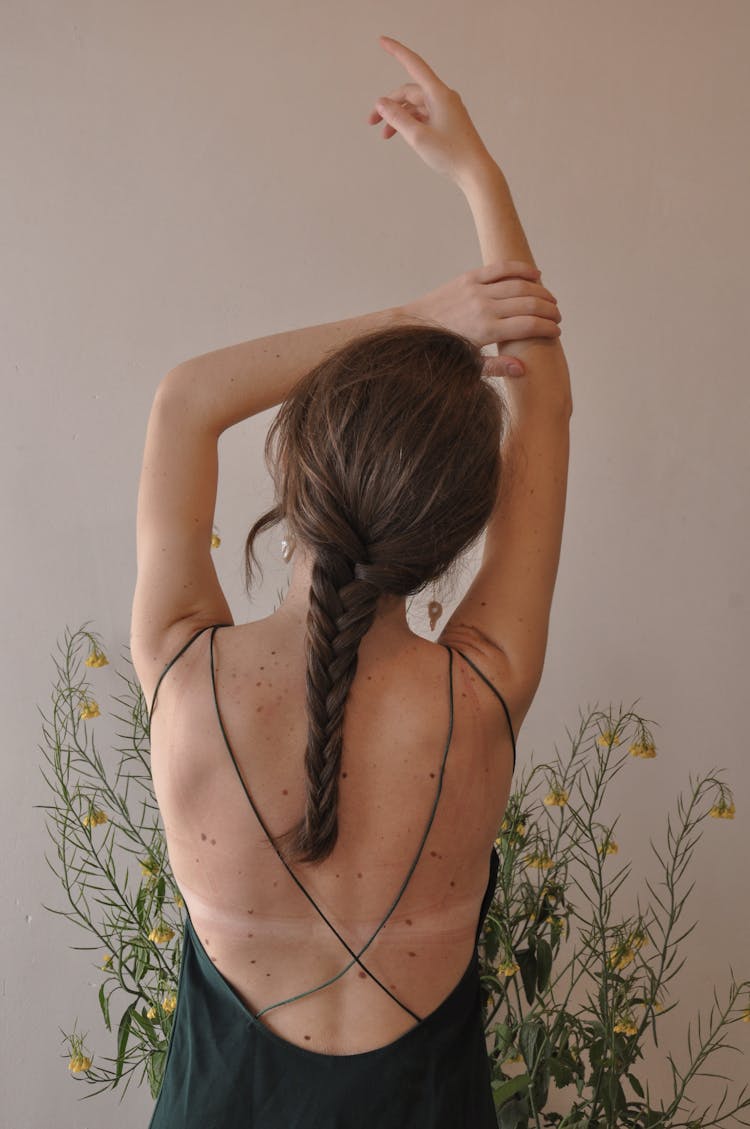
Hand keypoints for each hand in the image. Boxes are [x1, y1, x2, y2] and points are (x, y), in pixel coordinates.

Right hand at [368, 35, 490, 183]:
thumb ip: (397, 118)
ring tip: (384, 134)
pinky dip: (410, 122)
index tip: (382, 41)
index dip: (397, 51)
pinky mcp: (447, 121)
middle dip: (389, 104)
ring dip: (398, 116)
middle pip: (409, 92)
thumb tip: (382, 103)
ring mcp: (446, 109)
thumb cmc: (451, 154)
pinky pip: (423, 115)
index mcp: (438, 94)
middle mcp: (443, 97)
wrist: (475, 172)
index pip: (414, 64)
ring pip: (415, 106)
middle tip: (371, 121)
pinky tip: (400, 134)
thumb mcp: (418, 136)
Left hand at [401, 260, 561, 376]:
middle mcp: (483, 307)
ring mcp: (477, 289)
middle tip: (557, 317)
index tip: (556, 333)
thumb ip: (496, 367)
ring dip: (540, 292)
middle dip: (549, 311)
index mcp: (486, 331)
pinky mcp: (469, 277)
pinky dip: (521, 269)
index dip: (548, 329)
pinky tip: (536, 274)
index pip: (528, 326)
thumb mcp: (468, 365)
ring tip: (550, 301)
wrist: (414, 327)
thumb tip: (523, 368)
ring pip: (519, 285)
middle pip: (529, 304)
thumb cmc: (443, 350)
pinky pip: (501, 268)